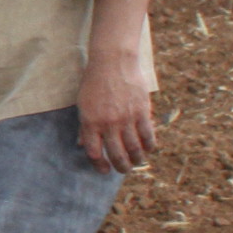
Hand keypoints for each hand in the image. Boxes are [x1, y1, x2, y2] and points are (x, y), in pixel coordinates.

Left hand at [76, 40, 156, 173]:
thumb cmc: (94, 82)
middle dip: (121, 167)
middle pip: (116, 154)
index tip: (104, 170)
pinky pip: (148, 135)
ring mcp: (126, 118)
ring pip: (134, 148)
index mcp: (90, 122)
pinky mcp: (142, 112)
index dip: (99, 165)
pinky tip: (148, 150)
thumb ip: (84, 126)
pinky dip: (149, 146)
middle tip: (123, 170)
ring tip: (136, 163)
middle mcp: (108, 123)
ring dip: (136, 160)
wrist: (113, 62)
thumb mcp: (83, 103)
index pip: (94, 152)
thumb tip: (82, 145)